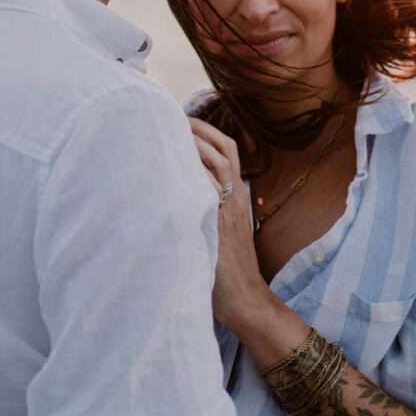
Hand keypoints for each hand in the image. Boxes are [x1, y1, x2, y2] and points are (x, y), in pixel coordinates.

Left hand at [188, 118, 270, 329]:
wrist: (245, 299)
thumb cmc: (227, 270)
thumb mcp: (220, 230)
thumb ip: (208, 209)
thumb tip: (181, 194)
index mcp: (237, 196)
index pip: (226, 150)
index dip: (205, 132)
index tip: (180, 121)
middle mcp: (235, 196)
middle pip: (224, 147)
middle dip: (198, 128)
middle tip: (170, 116)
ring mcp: (228, 209)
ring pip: (218, 161)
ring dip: (194, 142)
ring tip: (170, 129)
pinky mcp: (218, 224)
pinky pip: (207, 189)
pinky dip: (191, 170)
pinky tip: (170, 161)